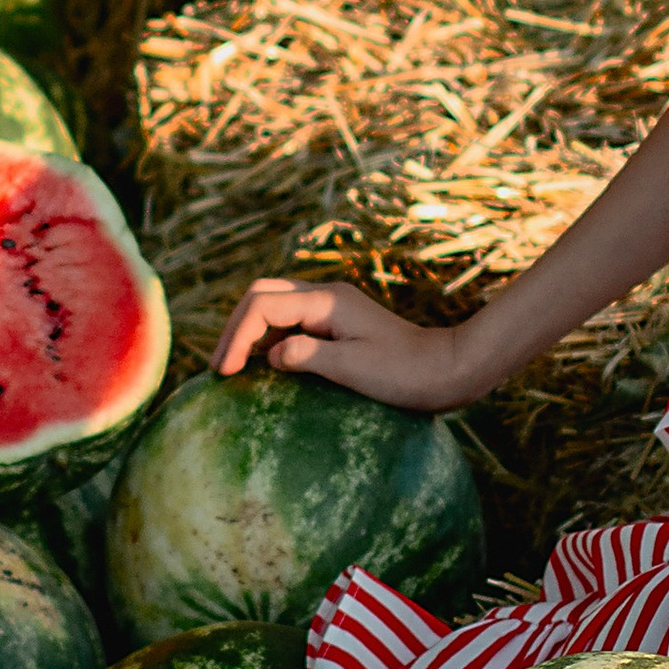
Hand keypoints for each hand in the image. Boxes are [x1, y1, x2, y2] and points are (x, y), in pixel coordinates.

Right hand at [212, 275, 486, 411]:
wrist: (448, 370)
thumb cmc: (406, 373)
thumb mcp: (354, 369)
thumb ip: (308, 356)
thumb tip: (272, 353)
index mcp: (327, 301)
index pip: (262, 306)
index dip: (236, 337)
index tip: (226, 373)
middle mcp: (326, 296)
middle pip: (262, 295)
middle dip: (235, 327)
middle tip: (221, 368)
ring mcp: (332, 308)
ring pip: (274, 305)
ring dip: (250, 333)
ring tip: (235, 370)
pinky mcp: (337, 324)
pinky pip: (291, 322)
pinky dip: (270, 339)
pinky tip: (265, 368)